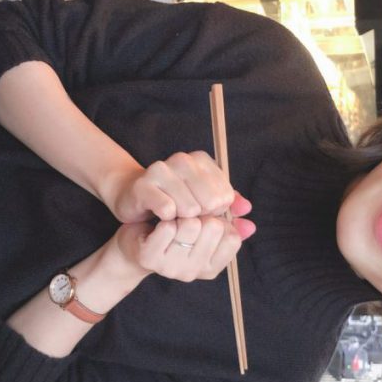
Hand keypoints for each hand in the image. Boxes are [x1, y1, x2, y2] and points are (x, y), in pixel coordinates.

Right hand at [110, 151, 251, 223]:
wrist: (134, 199)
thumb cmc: (173, 202)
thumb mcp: (204, 203)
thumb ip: (228, 206)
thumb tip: (247, 210)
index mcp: (202, 160)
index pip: (226, 195)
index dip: (217, 212)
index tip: (204, 213)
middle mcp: (183, 160)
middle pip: (211, 201)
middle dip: (203, 218)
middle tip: (189, 218)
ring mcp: (162, 170)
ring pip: (190, 208)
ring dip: (184, 221)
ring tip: (175, 218)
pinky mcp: (144, 185)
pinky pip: (167, 209)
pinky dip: (168, 220)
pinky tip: (162, 218)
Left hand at [114, 215, 253, 282]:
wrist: (137, 242)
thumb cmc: (175, 233)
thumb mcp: (204, 228)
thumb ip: (229, 223)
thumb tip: (249, 220)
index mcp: (211, 267)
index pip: (232, 237)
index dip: (221, 219)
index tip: (207, 217)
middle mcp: (194, 272)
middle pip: (213, 227)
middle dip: (202, 214)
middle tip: (188, 216)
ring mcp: (172, 268)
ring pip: (190, 225)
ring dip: (182, 214)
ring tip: (174, 219)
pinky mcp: (151, 258)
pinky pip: (168, 227)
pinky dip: (166, 217)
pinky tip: (161, 222)